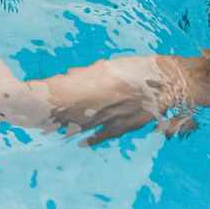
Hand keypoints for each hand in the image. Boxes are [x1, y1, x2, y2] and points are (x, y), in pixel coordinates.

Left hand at [33, 56, 195, 144]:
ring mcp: (117, 116)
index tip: (37, 98)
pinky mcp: (128, 125)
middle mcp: (106, 102)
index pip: (70, 92)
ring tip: (51, 132)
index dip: (53, 97)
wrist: (173, 82)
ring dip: (69, 128)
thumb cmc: (142, 69)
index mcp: (101, 83)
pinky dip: (94, 139)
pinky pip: (107, 135)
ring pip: (87, 124)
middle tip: (37, 120)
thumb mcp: (114, 65)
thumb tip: (69, 75)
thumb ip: (91, 71)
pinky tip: (82, 144)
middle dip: (56, 115)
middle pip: (75, 110)